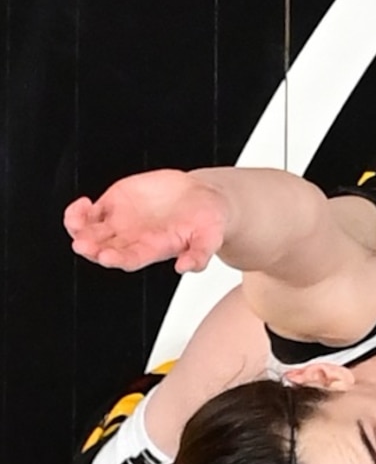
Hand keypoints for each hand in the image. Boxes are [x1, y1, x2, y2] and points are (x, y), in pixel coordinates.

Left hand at [67, 171, 227, 272]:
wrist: (202, 196)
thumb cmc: (207, 221)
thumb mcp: (211, 237)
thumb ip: (200, 254)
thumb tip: (187, 267)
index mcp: (152, 250)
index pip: (129, 259)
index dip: (116, 259)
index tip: (107, 256)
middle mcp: (131, 239)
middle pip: (102, 249)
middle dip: (90, 247)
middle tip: (82, 244)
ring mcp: (119, 223)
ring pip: (88, 232)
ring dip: (78, 229)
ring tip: (76, 221)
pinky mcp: (113, 204)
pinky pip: (87, 213)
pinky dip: (78, 211)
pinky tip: (82, 204)